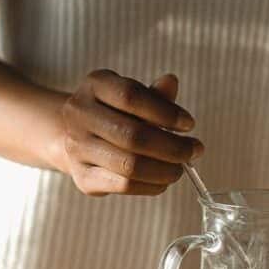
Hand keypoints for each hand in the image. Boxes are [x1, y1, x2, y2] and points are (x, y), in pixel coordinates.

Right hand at [62, 71, 202, 195]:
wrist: (74, 136)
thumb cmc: (114, 113)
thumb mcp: (132, 96)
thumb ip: (154, 95)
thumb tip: (171, 82)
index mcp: (95, 85)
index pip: (131, 96)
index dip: (165, 112)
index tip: (189, 124)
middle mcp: (80, 113)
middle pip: (133, 135)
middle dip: (172, 147)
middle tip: (194, 151)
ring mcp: (76, 147)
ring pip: (129, 165)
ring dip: (164, 170)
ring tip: (180, 168)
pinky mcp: (82, 177)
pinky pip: (123, 185)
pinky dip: (151, 186)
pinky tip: (163, 181)